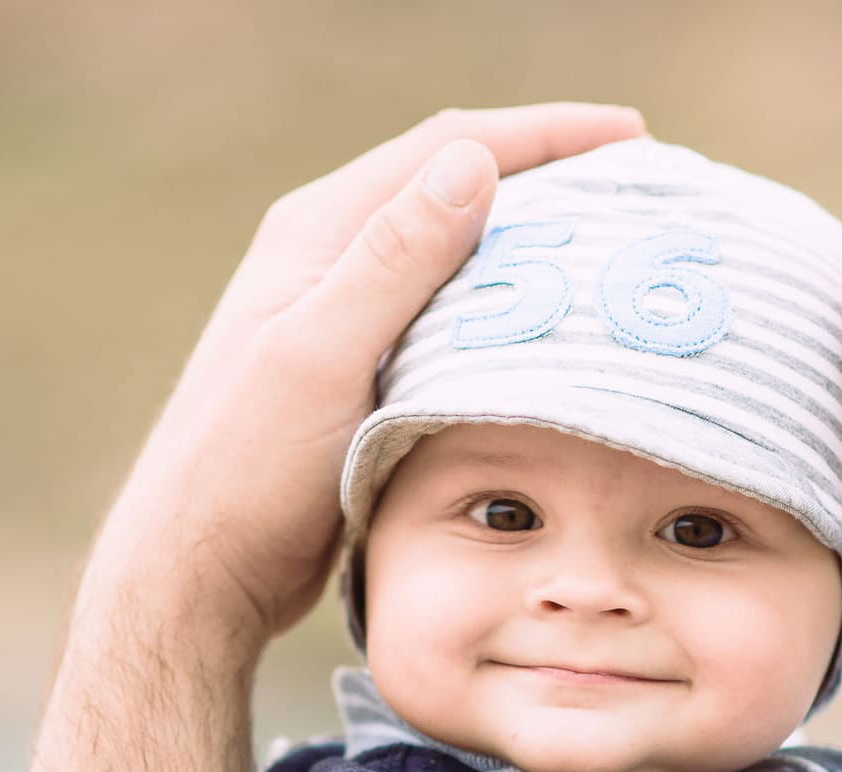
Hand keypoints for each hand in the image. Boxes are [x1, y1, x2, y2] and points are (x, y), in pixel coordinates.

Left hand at [87, 103, 646, 644]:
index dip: (545, 134)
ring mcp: (350, 314)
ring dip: (537, 241)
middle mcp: (334, 257)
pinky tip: (557, 330)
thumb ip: (392, 260)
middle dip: (553, 175)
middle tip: (640, 190)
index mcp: (319, 231)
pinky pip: (457, 314)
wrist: (201, 568)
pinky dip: (513, 305)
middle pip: (459, 187)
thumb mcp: (321, 356)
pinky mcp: (366, 370)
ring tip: (616, 249)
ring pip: (463, 253)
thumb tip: (473, 164)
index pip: (447, 149)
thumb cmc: (246, 469)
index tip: (632, 137)